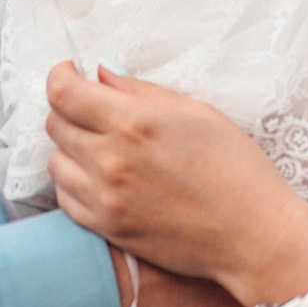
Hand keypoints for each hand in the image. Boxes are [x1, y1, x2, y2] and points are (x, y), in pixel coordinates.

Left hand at [47, 64, 307, 306]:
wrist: (252, 233)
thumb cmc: (235, 166)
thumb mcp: (195, 111)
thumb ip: (140, 91)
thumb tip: (101, 75)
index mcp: (133, 122)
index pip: (63, 93)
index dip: (59, 76)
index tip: (69, 73)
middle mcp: (111, 160)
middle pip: (55, 124)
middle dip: (68, 109)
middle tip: (92, 109)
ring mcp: (105, 199)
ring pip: (56, 162)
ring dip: (70, 148)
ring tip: (100, 146)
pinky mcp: (108, 229)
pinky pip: (66, 199)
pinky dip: (75, 183)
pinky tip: (101, 178)